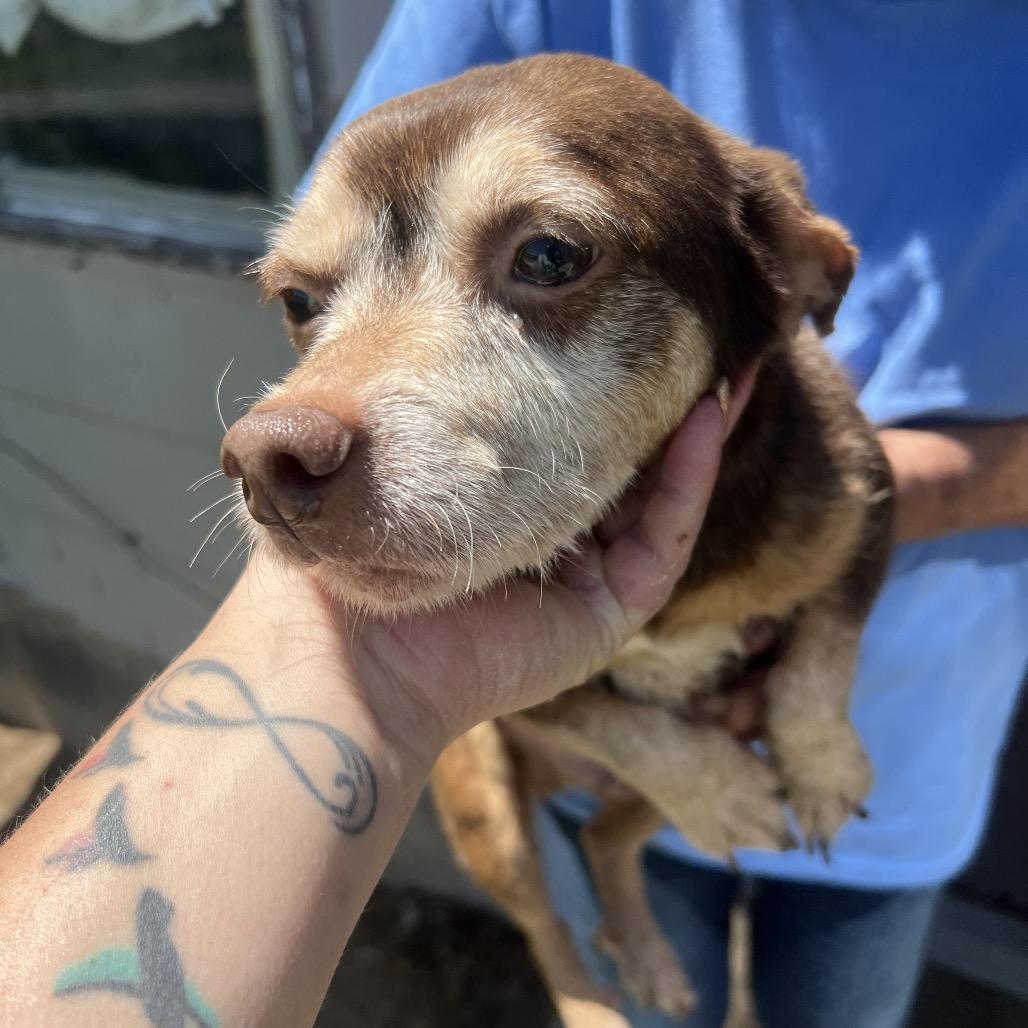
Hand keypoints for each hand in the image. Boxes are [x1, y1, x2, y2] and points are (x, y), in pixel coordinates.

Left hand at [216, 372, 756, 764]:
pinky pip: (665, 537)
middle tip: (699, 337)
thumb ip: (417, 404)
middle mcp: (552, 541)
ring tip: (726, 363)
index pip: (571, 440)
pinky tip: (702, 417)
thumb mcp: (388, 463)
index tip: (623, 324)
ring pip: (659, 496)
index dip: (603, 387)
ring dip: (695, 435)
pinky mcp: (612, 612)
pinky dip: (689, 479)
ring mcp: (587, 579)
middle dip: (664, 405)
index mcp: (505, 508)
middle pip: (627, 465)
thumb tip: (409, 311)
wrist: (358, 652)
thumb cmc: (358, 556)